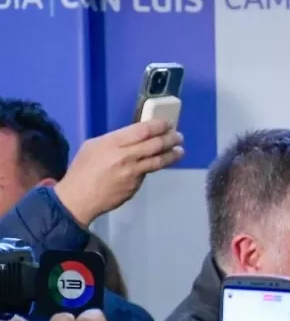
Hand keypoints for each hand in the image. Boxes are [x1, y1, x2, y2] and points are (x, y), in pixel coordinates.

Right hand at [54, 120, 183, 226]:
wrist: (79, 198)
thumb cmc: (83, 169)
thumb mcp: (93, 146)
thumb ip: (115, 141)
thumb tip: (133, 138)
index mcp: (112, 143)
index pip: (142, 131)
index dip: (158, 126)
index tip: (168, 123)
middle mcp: (126, 156)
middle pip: (155, 144)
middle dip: (170, 139)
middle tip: (178, 136)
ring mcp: (133, 172)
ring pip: (158, 161)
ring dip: (172, 154)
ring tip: (180, 150)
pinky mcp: (136, 185)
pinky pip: (148, 173)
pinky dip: (155, 166)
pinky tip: (159, 163)